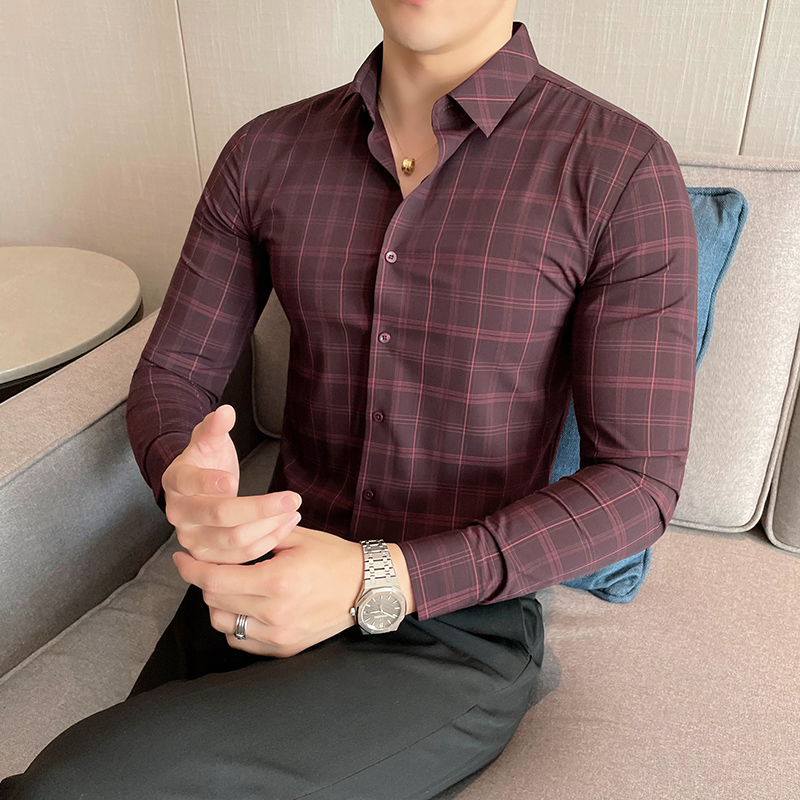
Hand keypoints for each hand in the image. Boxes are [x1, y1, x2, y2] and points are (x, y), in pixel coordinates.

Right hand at [161, 404, 303, 563]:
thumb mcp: (208, 439)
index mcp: (175, 481)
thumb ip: (215, 426)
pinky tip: (287, 525)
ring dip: (268, 527)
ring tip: (292, 510)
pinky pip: (241, 556)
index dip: (209, 481)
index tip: (233, 480)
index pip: (189, 482)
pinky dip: (267, 542)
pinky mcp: (209, 557)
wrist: (197, 488)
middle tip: (290, 498)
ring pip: (233, 540)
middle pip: (219, 515)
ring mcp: (192, 539)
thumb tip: (225, 412)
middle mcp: (178, 514)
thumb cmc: (205, 461)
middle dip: (259, 508)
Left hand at [172, 524, 363, 656]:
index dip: (191, 569)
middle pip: (214, 602)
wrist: (367, 588)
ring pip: (222, 624)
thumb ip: (257, 536)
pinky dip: (234, 623)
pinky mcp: (284, 649)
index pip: (215, 579)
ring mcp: (279, 635)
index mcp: (278, 580)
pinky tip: (245, 606)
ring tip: (231, 586)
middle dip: (206, 581)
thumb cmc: (333, 557)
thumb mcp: (297, 537)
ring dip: (218, 604)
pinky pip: (241, 640)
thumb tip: (220, 532)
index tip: (181, 559)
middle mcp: (276, 613)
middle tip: (211, 566)